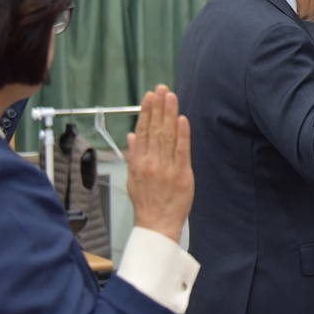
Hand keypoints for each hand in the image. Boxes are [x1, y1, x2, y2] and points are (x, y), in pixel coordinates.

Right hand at [126, 85, 193, 242]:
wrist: (157, 224)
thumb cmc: (147, 202)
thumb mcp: (132, 178)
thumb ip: (133, 155)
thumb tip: (131, 136)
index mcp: (138, 162)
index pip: (142, 131)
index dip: (146, 112)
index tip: (149, 97)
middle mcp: (151, 162)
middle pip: (155, 129)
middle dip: (159, 107)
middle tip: (162, 89)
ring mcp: (167, 167)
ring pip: (167, 136)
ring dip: (170, 114)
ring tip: (171, 97)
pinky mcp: (182, 174)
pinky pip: (182, 150)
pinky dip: (182, 134)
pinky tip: (182, 119)